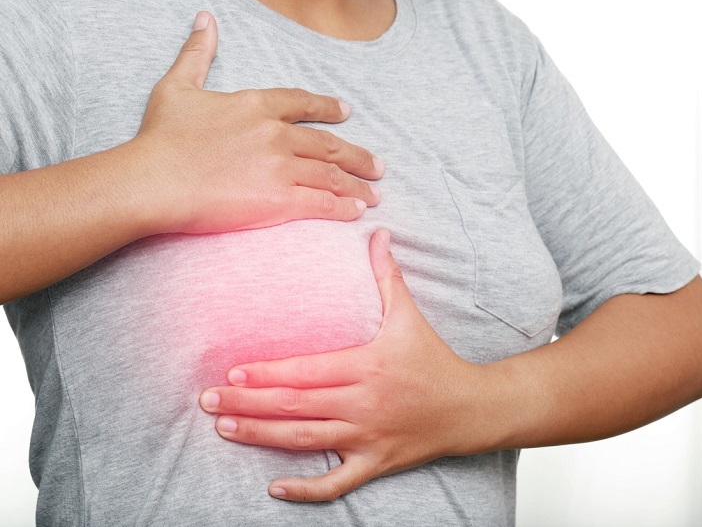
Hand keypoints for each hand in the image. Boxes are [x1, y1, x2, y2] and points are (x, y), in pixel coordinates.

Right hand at [134, 11, 383, 233]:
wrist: (154, 180)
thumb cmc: (160, 137)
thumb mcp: (177, 86)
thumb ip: (197, 53)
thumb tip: (205, 20)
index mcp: (255, 105)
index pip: (302, 103)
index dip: (327, 108)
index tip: (346, 112)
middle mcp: (276, 134)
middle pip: (329, 144)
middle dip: (358, 157)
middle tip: (378, 166)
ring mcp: (281, 167)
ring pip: (332, 175)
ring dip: (357, 186)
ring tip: (375, 194)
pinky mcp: (280, 200)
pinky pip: (322, 203)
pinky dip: (344, 207)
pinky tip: (357, 211)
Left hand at [199, 230, 491, 500]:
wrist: (470, 408)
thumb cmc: (434, 359)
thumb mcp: (410, 315)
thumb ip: (387, 276)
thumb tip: (376, 234)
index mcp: (367, 366)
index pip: (306, 371)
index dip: (267, 373)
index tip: (232, 371)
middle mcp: (363, 404)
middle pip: (295, 406)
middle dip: (247, 403)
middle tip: (209, 399)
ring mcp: (367, 437)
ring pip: (305, 440)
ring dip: (261, 435)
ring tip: (224, 428)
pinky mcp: (375, 463)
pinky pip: (336, 483)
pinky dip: (305, 490)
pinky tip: (274, 488)